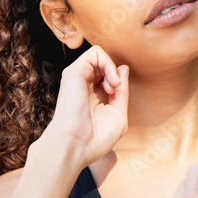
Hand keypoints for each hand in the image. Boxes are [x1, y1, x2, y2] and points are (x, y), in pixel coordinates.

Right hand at [40, 45, 129, 167]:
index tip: (119, 97)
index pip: (109, 79)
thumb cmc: (96, 138)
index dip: (119, 84)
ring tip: (113, 87)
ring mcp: (78, 77)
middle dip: (116, 76)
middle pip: (104, 67)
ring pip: (100, 56)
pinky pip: (95, 52)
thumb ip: (122, 91)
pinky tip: (111, 82)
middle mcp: (83, 86)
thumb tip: (123, 67)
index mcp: (92, 97)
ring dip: (112, 69)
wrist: (76, 144)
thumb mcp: (118, 114)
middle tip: (115, 92)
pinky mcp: (74, 71)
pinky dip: (109, 63)